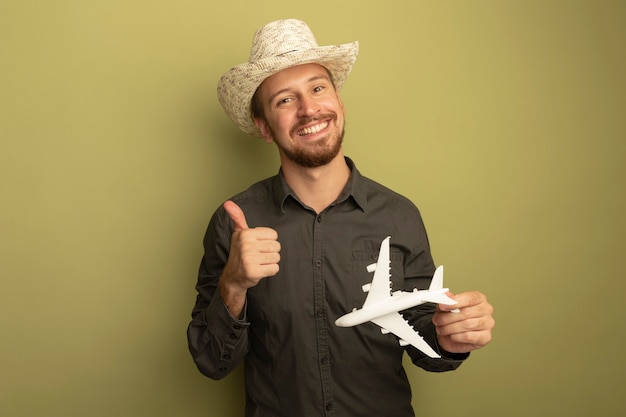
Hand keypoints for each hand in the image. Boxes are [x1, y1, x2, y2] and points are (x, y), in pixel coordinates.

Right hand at [219, 200, 280, 315]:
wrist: (232, 277)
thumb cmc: (240, 253)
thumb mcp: (239, 234)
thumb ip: (237, 217)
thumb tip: (228, 203)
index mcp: (245, 233)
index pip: (274, 235)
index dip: (268, 241)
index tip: (257, 246)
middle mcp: (246, 245)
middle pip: (277, 246)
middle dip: (270, 252)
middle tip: (258, 256)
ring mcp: (249, 259)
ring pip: (276, 257)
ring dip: (270, 262)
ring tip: (259, 263)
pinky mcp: (253, 272)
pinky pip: (274, 269)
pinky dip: (269, 271)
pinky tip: (260, 270)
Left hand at [432, 291, 494, 354]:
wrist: (453, 336)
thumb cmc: (453, 319)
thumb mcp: (447, 307)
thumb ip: (447, 300)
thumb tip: (447, 295)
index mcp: (479, 298)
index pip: (469, 298)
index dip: (454, 302)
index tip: (442, 306)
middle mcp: (486, 310)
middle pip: (466, 313)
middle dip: (448, 318)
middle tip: (437, 320)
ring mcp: (488, 324)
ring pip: (467, 325)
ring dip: (450, 328)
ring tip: (442, 329)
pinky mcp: (486, 337)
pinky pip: (468, 336)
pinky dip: (456, 336)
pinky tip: (452, 335)